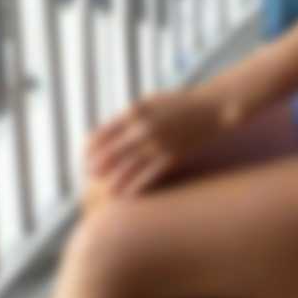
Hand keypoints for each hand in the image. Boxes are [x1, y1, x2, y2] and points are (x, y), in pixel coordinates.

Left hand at [85, 88, 221, 197]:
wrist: (212, 107)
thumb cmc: (180, 104)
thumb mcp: (152, 101)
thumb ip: (131, 116)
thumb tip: (110, 131)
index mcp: (135, 111)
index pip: (101, 134)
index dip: (90, 149)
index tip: (86, 158)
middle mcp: (142, 128)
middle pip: (109, 154)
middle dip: (97, 168)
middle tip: (91, 177)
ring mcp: (156, 144)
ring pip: (125, 170)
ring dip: (113, 182)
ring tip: (107, 191)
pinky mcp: (170, 157)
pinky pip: (146, 177)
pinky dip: (133, 188)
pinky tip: (126, 195)